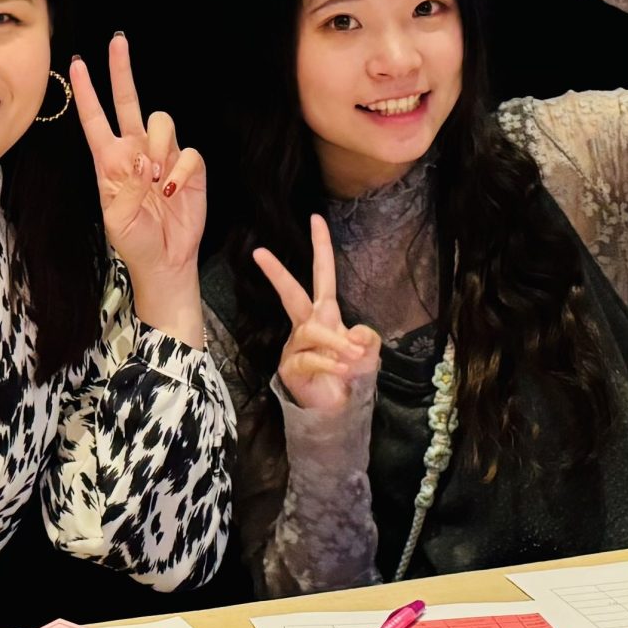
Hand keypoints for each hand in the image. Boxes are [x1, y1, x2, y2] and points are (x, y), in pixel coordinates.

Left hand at [71, 34, 205, 329]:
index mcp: (110, 161)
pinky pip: (189, 152)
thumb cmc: (134, 242)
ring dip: (160, 145)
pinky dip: (181, 168)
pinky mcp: (189, 167)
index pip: (95, 120)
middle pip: (128, 101)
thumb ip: (126, 187)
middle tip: (117, 42)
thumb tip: (143, 158)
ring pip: (163, 121)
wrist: (165, 260)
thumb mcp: (116, 219)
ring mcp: (163, 156)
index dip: (86, 93)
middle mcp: (135, 151)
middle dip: (122, 71)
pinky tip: (173, 188)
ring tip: (156, 177)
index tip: (77, 65)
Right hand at [253, 214, 382, 412]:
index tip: (316, 218)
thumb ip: (366, 339)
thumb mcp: (367, 353)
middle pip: (292, 294)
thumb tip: (355, 334)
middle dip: (277, 273)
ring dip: (335, 343)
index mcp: (325, 314)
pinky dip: (330, 363)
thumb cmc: (349, 374)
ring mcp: (295, 346)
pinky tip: (343, 370)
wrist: (337, 409)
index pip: (323, 275)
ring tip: (354, 357)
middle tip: (259, 252)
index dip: (321, 247)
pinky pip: (310, 359)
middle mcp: (307, 325)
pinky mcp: (291, 368)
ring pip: (312, 332)